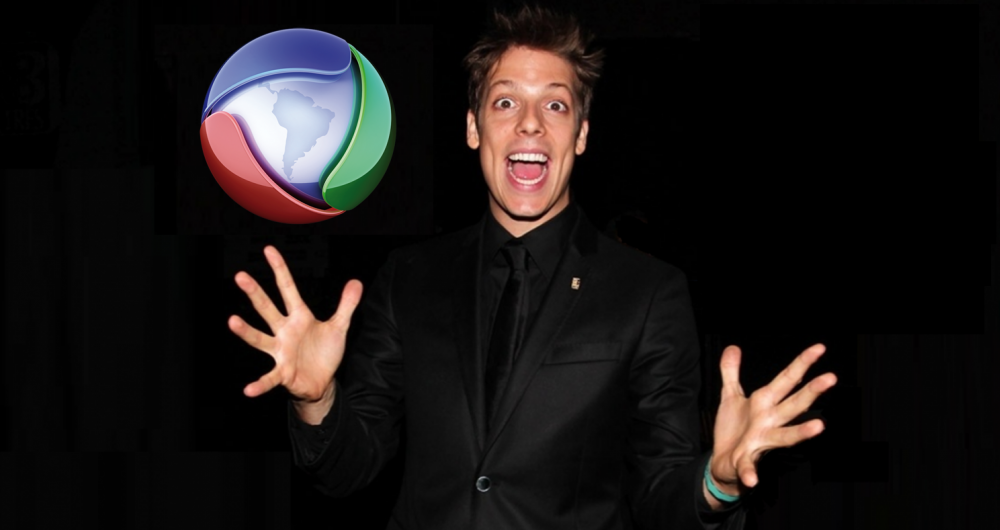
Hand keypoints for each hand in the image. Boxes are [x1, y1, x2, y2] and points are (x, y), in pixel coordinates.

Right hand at [228, 245, 362, 401]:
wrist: (322, 382)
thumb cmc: (324, 352)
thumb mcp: (339, 327)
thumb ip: (346, 305)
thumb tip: (356, 282)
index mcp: (299, 317)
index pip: (287, 288)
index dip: (279, 269)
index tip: (268, 250)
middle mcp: (285, 331)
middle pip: (267, 308)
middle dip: (255, 292)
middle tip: (240, 276)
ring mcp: (281, 351)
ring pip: (260, 338)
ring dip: (246, 331)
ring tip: (232, 321)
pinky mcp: (283, 372)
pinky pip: (269, 378)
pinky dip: (260, 384)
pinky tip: (249, 389)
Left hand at [709, 343, 836, 493]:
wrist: (723, 463)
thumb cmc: (734, 429)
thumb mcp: (730, 397)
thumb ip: (731, 372)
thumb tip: (733, 347)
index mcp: (765, 403)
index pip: (787, 379)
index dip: (802, 362)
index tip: (820, 347)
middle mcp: (769, 421)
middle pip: (794, 404)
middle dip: (811, 392)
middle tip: (831, 378)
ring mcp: (760, 442)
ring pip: (784, 436)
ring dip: (801, 432)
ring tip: (819, 426)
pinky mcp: (744, 461)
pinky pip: (748, 467)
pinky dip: (750, 472)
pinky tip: (753, 479)